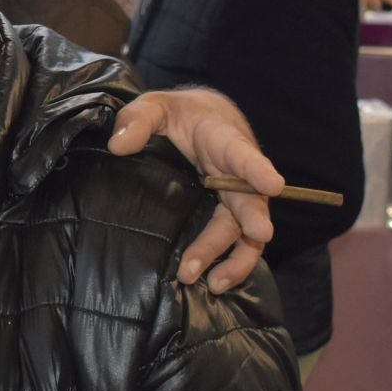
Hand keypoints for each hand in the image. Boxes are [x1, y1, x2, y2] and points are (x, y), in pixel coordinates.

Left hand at [110, 88, 279, 291]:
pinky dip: (228, 263)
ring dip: (234, 256)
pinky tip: (214, 283)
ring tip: (215, 283)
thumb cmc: (179, 113)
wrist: (202, 119)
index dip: (256, 168)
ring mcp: (234, 196)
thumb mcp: (154, 106)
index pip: (240, 152)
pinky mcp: (227, 214)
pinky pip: (233, 241)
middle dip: (253, 218)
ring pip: (242, 230)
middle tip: (258, 235)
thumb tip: (118, 145)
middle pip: (249, 199)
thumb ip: (136, 119)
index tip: (272, 183)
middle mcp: (236, 172)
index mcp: (222, 139)